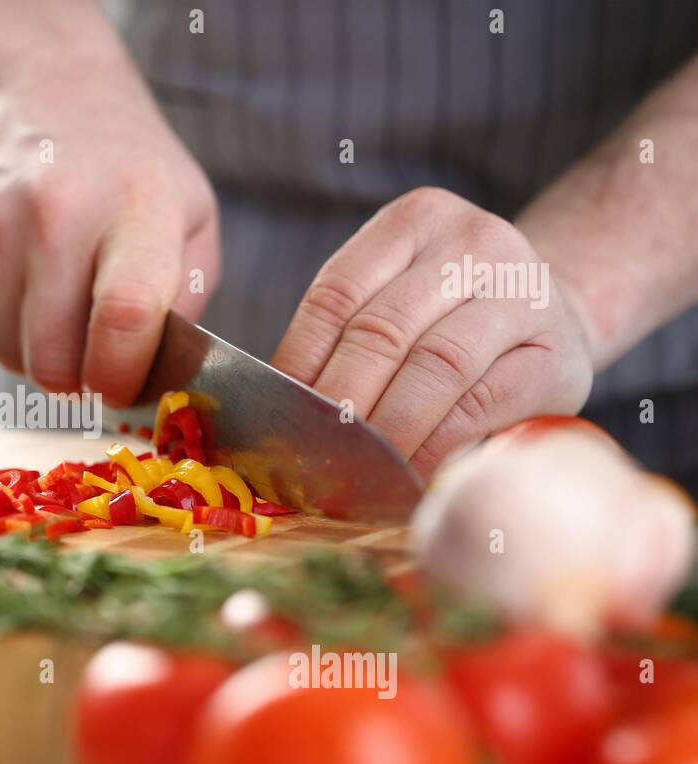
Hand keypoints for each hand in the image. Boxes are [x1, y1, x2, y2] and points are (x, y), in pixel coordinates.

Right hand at [0, 47, 218, 402]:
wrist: (32, 84)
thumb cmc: (125, 164)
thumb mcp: (189, 213)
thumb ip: (186, 300)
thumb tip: (154, 376)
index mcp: (133, 209)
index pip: (123, 320)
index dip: (122, 377)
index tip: (123, 384)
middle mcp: (54, 215)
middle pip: (53, 359)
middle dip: (78, 378)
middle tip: (93, 355)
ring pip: (8, 353)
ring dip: (37, 351)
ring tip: (59, 305)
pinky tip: (21, 281)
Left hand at [272, 187, 594, 477]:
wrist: (554, 320)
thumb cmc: (450, 317)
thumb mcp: (398, 294)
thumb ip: (346, 332)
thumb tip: (278, 407)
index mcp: (416, 219)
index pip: (338, 292)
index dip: (300, 360)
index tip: (277, 414)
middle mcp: (475, 243)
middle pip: (383, 330)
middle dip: (340, 402)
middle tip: (311, 453)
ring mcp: (525, 293)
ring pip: (435, 366)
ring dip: (387, 429)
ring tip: (354, 472)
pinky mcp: (556, 356)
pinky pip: (482, 405)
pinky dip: (436, 446)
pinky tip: (408, 474)